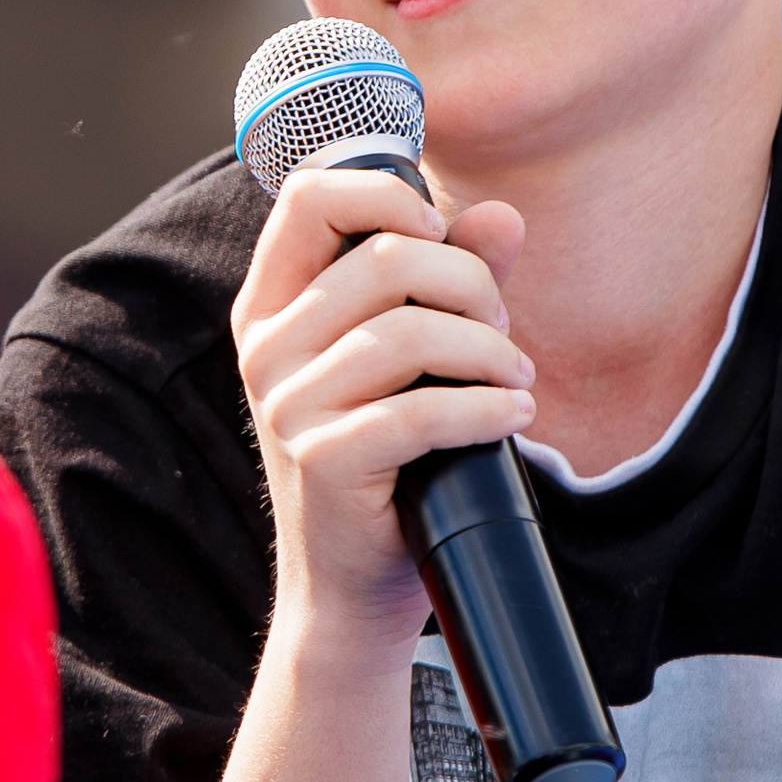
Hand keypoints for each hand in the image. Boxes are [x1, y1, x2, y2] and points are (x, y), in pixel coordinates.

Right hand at [232, 164, 531, 645]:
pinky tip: (513, 414)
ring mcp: (286, 406)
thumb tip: (503, 217)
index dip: (384, 195)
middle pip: (384, 261)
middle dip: (470, 285)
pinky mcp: (323, 461)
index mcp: (273, 306)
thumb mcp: (411, 361)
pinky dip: (486, 408)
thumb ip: (452, 280)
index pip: (308, 198)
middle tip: (502, 332)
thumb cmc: (387, 463)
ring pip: (409, 333)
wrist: (351, 586)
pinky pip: (421, 412)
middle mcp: (265, 348)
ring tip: (516, 381)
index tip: (439, 232)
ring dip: (488, 351)